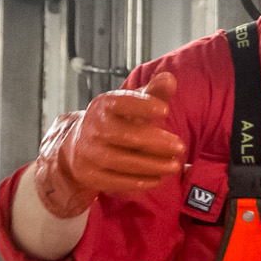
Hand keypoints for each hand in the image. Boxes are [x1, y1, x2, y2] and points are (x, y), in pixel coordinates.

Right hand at [32, 72, 182, 218]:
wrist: (80, 147)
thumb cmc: (116, 121)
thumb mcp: (132, 104)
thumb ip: (153, 93)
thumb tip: (170, 79)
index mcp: (103, 105)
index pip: (121, 102)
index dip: (142, 105)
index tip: (165, 110)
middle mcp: (92, 127)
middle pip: (123, 135)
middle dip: (154, 142)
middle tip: (180, 147)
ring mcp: (88, 153)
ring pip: (121, 161)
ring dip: (151, 165)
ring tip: (175, 165)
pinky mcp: (90, 175)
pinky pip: (115, 181)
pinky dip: (138, 181)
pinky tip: (158, 179)